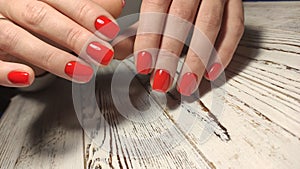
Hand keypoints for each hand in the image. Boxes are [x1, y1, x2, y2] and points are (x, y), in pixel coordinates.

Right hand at [0, 0, 122, 86]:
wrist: (3, 29)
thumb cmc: (38, 20)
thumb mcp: (63, 10)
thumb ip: (90, 7)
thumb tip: (117, 6)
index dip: (86, 12)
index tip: (110, 29)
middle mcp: (11, 4)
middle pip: (39, 16)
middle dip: (74, 36)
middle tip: (102, 53)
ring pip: (16, 38)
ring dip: (52, 57)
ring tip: (81, 71)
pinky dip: (6, 70)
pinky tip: (27, 77)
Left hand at [134, 0, 243, 95]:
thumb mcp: (154, 1)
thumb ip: (138, 26)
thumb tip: (118, 51)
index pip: (155, 7)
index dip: (149, 38)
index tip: (144, 65)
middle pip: (181, 18)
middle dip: (170, 53)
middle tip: (162, 81)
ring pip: (209, 25)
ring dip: (198, 59)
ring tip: (187, 84)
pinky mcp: (235, 0)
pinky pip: (234, 26)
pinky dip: (225, 50)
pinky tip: (213, 71)